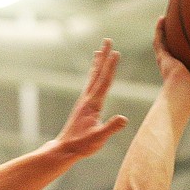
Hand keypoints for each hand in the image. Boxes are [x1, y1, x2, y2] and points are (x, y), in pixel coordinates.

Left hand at [53, 38, 129, 155]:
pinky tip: (94, 75)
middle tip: (107, 41)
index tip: (116, 52)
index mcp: (93, 104)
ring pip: (92, 78)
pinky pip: (90, 86)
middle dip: (103, 57)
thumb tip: (124, 119)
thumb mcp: (99, 138)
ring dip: (97, 63)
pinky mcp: (83, 106)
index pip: (104, 81)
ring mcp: (84, 102)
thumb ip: (111, 128)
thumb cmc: (82, 145)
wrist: (65, 149)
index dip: (111, 67)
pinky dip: (93, 76)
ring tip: (99, 51)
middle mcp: (87, 99)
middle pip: (97, 74)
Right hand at [153, 18, 189, 114]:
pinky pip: (160, 41)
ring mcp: (168, 62)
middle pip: (178, 52)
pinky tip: (162, 18)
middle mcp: (177, 68)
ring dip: (167, 32)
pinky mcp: (163, 58)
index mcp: (187, 77)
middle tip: (185, 30)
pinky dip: (159, 30)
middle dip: (179, 43)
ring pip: (167, 44)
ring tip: (170, 19)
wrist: (183, 95)